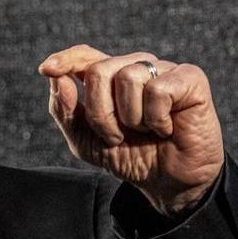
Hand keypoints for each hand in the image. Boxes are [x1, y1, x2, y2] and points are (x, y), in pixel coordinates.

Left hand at [39, 45, 224, 217]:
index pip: (85, 55)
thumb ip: (65, 111)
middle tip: (117, 136)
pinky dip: (156, 118)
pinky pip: (157, 90)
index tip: (48, 69)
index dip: (66, 59)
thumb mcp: (86, 141)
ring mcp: (163, 69)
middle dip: (101, 113)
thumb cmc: (130, 157)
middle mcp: (136, 67)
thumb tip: (56, 77)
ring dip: (131, 118)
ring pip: (128, 77)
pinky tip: (166, 127)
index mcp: (110, 77)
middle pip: (99, 71)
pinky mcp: (189, 78)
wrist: (168, 183)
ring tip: (145, 131)